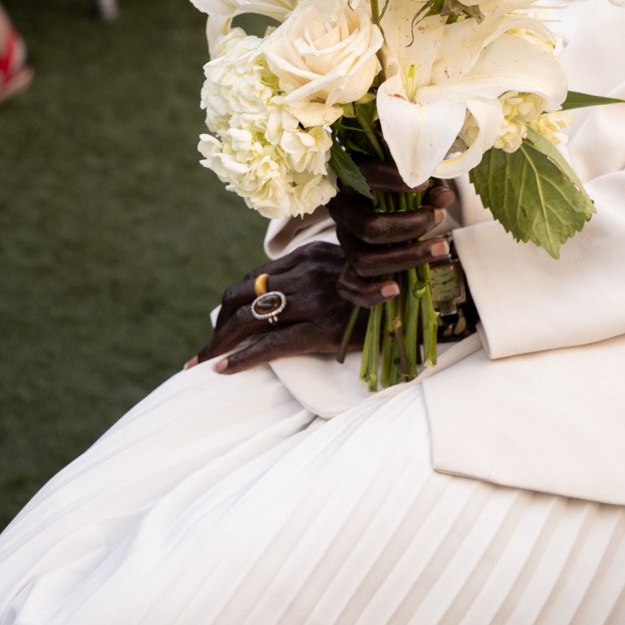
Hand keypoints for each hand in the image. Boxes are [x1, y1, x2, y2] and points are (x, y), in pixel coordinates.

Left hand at [190, 241, 385, 374]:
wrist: (421, 293)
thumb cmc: (386, 283)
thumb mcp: (348, 265)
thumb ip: (318, 270)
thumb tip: (288, 286)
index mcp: (309, 256)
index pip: (255, 277)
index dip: (231, 301)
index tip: (220, 321)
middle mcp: (305, 274)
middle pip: (243, 296)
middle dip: (218, 325)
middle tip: (204, 350)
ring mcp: (312, 300)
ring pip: (248, 318)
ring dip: (219, 342)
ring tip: (203, 361)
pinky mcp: (321, 328)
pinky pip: (270, 344)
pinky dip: (241, 358)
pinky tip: (223, 369)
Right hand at [330, 164, 458, 303]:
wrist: (379, 214)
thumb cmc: (399, 191)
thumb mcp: (414, 185)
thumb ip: (429, 190)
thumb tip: (444, 198)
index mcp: (354, 182)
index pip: (367, 176)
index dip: (393, 180)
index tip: (424, 186)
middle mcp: (344, 212)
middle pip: (369, 228)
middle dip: (409, 226)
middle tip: (437, 217)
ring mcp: (344, 243)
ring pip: (363, 260)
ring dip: (406, 257)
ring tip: (440, 248)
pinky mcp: (346, 268)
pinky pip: (347, 287)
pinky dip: (370, 293)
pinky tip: (396, 289)